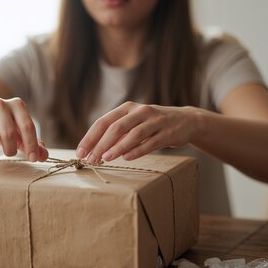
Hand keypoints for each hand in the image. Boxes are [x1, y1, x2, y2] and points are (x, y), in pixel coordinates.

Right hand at [0, 98, 47, 160]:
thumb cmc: (3, 127)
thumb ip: (33, 144)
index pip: (27, 126)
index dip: (31, 144)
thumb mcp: (20, 134)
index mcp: (17, 105)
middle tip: (9, 153)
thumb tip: (43, 156)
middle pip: (8, 132)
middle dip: (11, 149)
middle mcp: (0, 103)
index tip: (32, 159)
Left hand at [76, 101, 202, 162]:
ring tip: (105, 158)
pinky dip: (138, 150)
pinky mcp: (168, 133)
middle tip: (91, 159)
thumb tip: (93, 148)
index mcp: (128, 107)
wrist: (186, 121)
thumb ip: (117, 132)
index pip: (104, 121)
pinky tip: (126, 158)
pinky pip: (150, 142)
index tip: (81, 152)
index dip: (90, 137)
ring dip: (117, 147)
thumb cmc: (153, 124)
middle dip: (101, 144)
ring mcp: (155, 121)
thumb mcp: (134, 122)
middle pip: (116, 127)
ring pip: (133, 134)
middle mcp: (140, 111)